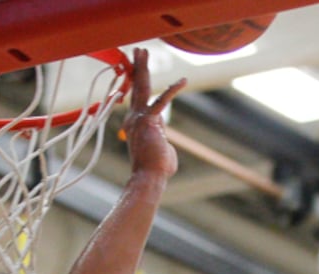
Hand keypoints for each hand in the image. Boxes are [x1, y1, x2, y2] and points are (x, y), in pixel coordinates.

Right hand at [122, 48, 185, 179]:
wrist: (149, 177)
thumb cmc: (156, 170)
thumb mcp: (161, 152)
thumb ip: (163, 143)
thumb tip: (166, 148)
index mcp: (135, 125)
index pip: (138, 99)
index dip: (138, 82)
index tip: (137, 68)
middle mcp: (133, 119)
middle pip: (135, 88)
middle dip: (137, 67)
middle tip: (138, 51)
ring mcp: (139, 119)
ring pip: (141, 87)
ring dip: (142, 68)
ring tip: (142, 51)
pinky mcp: (149, 121)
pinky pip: (162, 100)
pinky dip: (173, 90)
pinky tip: (184, 81)